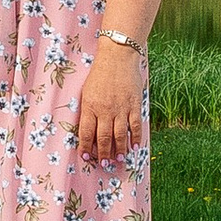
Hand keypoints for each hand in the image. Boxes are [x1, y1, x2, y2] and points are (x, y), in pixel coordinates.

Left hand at [74, 36, 145, 164]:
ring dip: (119, 150)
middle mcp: (105, 110)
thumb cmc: (100, 73)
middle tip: (104, 164)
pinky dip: (135, 138)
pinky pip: (135, 126)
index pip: (86, 132)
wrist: (118, 56)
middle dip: (103, 153)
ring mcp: (121, 108)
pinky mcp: (134, 105)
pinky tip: (135, 147)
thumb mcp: (87, 91)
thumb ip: (88, 110)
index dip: (85, 147)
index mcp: (90, 106)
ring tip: (118, 160)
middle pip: (104, 137)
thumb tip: (90, 130)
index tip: (86, 157)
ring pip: (120, 135)